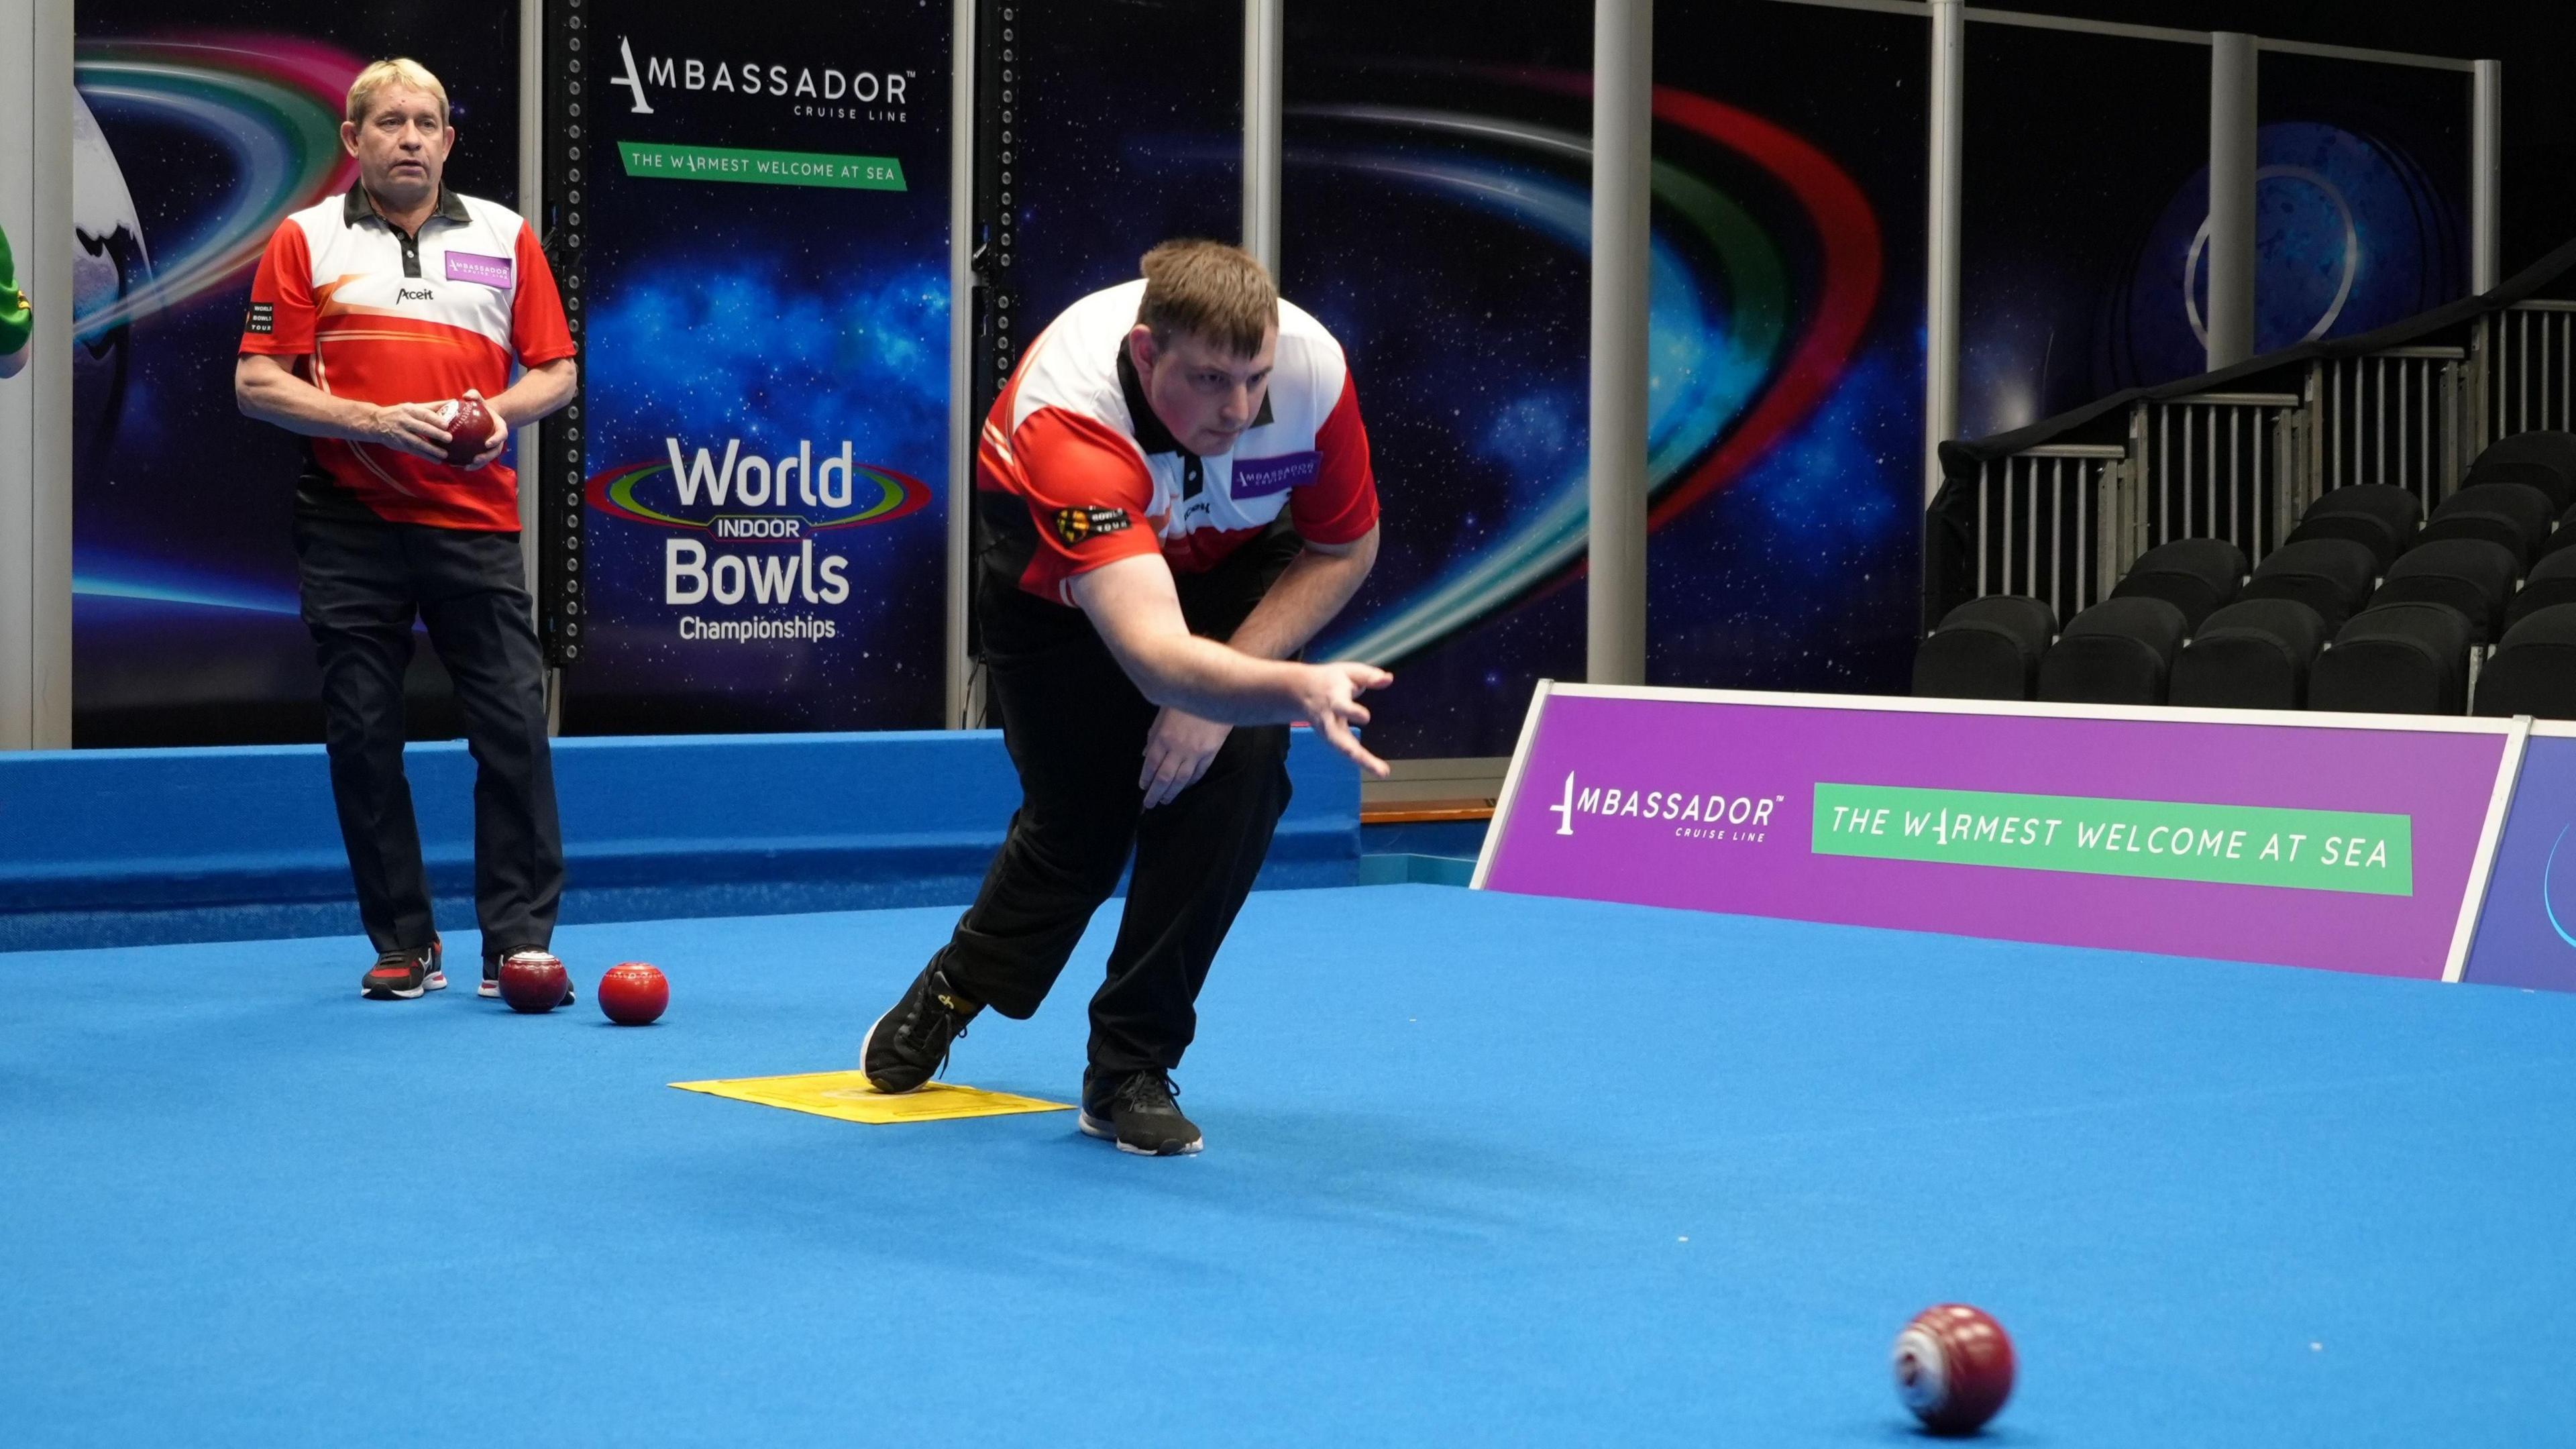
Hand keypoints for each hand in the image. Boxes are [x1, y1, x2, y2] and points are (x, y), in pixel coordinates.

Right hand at [371, 400, 453, 460]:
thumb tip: (453, 403)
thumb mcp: (413, 407)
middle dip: (436, 434)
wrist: (376, 423)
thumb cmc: (400, 414)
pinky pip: (415, 452)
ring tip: (444, 454)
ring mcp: (402, 434)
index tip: (446, 425)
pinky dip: (426, 456)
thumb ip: (432, 407)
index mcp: (410, 410)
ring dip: (432, 450)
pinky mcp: (400, 445)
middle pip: (422, 428)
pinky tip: (436, 460)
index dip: (435, 420)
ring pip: (418, 443)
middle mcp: (405, 421)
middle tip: (449, 438)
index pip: (424, 414)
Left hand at [465, 389, 510, 470]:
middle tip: (476, 459)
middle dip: (486, 457)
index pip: (501, 435)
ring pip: (486, 459)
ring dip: (477, 465)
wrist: (483, 417)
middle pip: (495, 452)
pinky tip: (456, 465)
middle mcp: (497, 441)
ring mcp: (490, 448)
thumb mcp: (479, 399)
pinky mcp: (482, 452)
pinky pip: (476, 460)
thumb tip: (466, 396)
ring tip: (466, 467)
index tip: (487, 443)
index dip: (496, 440)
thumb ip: (474, 395)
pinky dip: (467, 464)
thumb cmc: (481, 408)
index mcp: (500, 429)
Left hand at [1139, 706, 1231, 808]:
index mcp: (1163, 737)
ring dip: (1172, 792)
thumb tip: (1146, 754)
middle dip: (1155, 792)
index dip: (1146, 778)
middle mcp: (1178, 748)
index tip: (1143, 787)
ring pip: (1181, 779)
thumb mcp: (1163, 712)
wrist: (1215, 692)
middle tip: (1150, 804)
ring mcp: (1196, 752)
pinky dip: (1190, 782)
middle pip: (1164, 777)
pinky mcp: (1211, 752)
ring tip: (1165, 801)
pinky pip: (1199, 772)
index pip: (1151, 764)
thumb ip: (1154, 734)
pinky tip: (1185, 787)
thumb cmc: (1185, 699)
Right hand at [1293, 661, 1392, 777]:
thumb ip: (1369, 676)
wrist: (1300, 691)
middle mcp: (1329, 719)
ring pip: (1343, 749)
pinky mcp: (1331, 739)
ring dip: (1362, 761)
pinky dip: (1361, 761)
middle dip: (1356, 753)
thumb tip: (1389, 679)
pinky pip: (1346, 751)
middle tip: (1375, 763)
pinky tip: (1378, 769)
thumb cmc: (1331, 680)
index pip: (1340, 706)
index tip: (1365, 717)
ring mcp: (1328, 732)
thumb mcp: (1348, 671)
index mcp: (1333, 698)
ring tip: (1382, 772)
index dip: (1351, 712)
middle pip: (1339, 739)